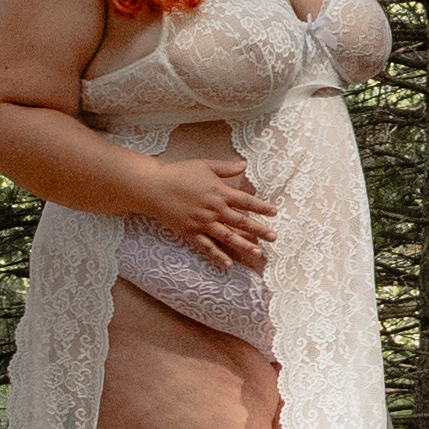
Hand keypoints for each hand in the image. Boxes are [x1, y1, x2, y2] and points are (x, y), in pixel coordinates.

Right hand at [141, 146, 274, 269]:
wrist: (153, 188)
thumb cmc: (179, 173)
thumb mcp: (205, 165)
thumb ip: (226, 168)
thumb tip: (244, 164)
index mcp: (219, 192)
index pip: (246, 201)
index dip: (261, 207)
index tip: (275, 212)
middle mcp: (214, 209)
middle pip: (241, 221)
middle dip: (259, 230)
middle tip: (274, 237)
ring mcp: (202, 223)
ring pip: (228, 236)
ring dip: (244, 245)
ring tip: (258, 253)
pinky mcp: (190, 232)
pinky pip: (206, 246)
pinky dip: (217, 255)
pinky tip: (228, 264)